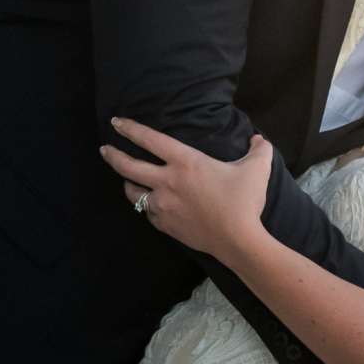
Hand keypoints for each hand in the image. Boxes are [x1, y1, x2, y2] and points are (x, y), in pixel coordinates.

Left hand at [99, 117, 274, 256]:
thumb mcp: (257, 168)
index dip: (130, 128)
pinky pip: (147, 213)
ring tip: (127, 180)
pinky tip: (149, 205)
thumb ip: (258, 149)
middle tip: (105, 149)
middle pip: (128, 166)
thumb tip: (258, 139)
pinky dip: (146, 206)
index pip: (149, 139)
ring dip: (127, 184)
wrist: (238, 241)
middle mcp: (167, 181)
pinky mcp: (165, 225)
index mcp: (185, 162)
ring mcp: (163, 205)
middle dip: (113, 155)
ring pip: (133, 192)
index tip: (116, 122)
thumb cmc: (245, 202)